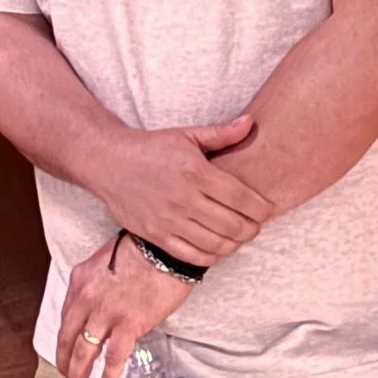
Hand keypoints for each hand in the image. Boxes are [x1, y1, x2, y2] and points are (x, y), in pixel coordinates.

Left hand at [57, 238, 198, 377]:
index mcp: (81, 280)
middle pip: (68, 339)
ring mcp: (105, 313)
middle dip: (65, 363)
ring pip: (84, 353)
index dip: (64, 339)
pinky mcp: (128, 325)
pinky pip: (113, 358)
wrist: (166, 248)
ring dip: (79, 376)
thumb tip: (105, 303)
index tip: (66, 351)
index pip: (65, 317)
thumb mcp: (109, 260)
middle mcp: (86, 298)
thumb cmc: (145, 249)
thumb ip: (100, 283)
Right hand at [92, 114, 269, 264]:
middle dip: (252, 228)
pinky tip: (218, 248)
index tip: (268, 210)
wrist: (109, 163)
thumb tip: (251, 121)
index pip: (241, 198)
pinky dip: (211, 256)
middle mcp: (184, 198)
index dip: (261, 208)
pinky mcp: (156, 235)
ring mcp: (169, 220)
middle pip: (233, 224)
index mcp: (196, 172)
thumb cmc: (152, 148)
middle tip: (257, 225)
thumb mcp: (186, 135)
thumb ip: (221, 134)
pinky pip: (191, 255)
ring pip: (215, 243)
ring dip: (235, 244)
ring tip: (240, 237)